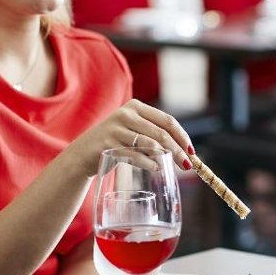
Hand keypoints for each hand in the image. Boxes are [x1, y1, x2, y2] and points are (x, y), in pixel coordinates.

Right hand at [64, 99, 193, 176]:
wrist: (83, 153)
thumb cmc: (116, 143)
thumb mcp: (134, 131)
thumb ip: (154, 134)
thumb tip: (185, 151)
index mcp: (136, 107)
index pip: (167, 120)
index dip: (182, 136)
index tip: (192, 152)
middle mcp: (125, 114)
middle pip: (161, 133)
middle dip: (177, 150)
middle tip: (187, 165)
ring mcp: (115, 129)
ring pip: (150, 144)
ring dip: (165, 157)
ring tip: (171, 167)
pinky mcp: (107, 145)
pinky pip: (135, 155)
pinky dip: (149, 163)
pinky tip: (156, 168)